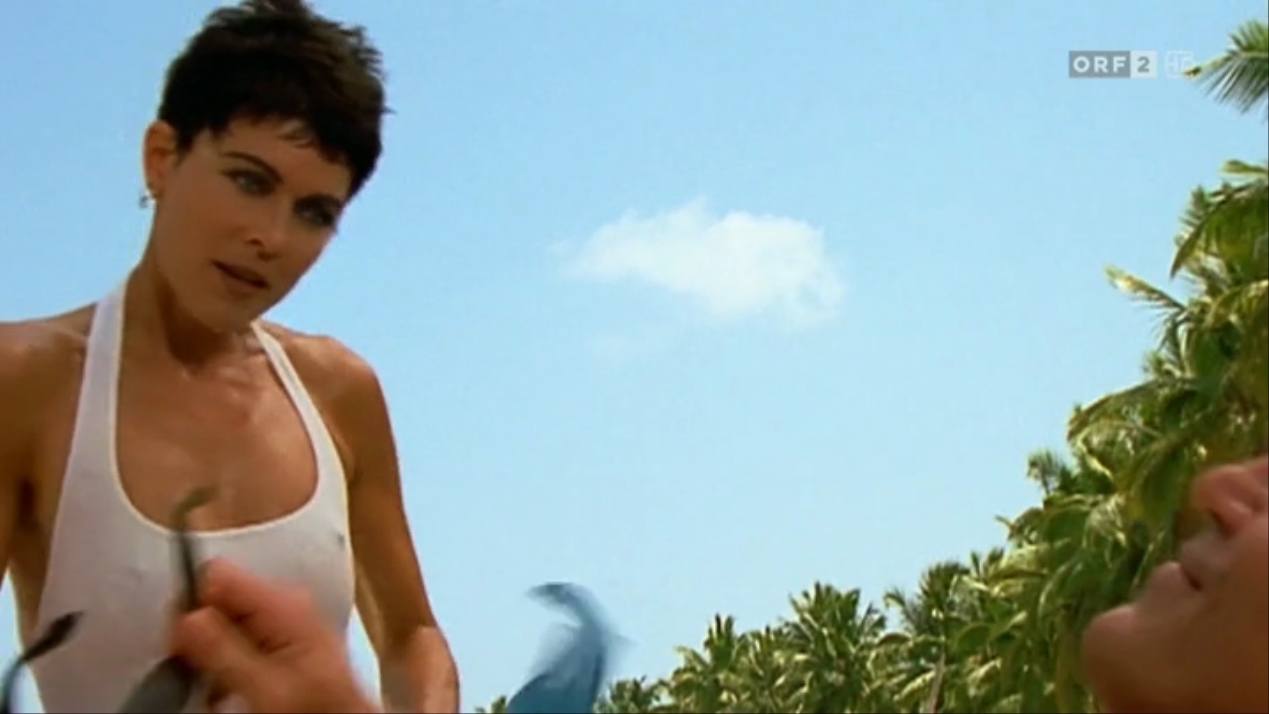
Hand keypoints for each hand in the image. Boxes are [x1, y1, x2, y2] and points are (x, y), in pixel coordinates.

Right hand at [171, 558, 378, 713]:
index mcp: (283, 601)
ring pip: (226, 619)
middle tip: (201, 671)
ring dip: (215, 652)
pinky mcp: (284, 636)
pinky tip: (235, 686)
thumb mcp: (264, 683)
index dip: (190, 604)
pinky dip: (230, 660)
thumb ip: (222, 647)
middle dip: (202, 633)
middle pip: (219, 597)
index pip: (216, 573)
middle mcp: (286, 601)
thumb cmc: (316, 706)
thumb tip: (186, 615)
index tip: (182, 641)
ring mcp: (286, 617)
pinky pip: (240, 636)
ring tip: (221, 687)